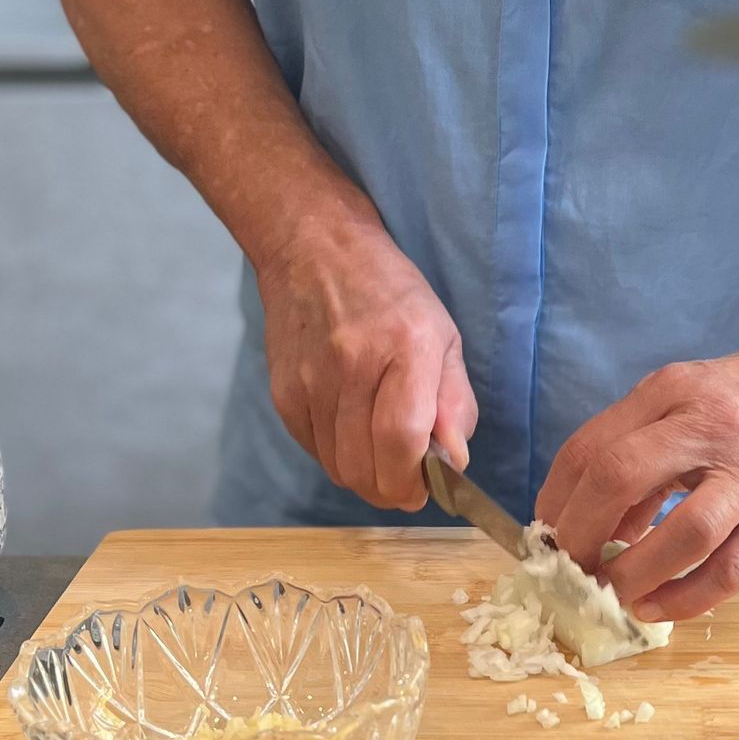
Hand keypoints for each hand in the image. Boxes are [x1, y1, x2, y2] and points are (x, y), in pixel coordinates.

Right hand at [256, 209, 477, 510]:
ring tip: (379, 453)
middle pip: (366, 466)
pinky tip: (350, 431)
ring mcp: (311, 380)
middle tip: (404, 480)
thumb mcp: (443, 336)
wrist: (314, 249)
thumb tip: (454, 461)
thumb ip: (455, 403)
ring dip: (364, 476)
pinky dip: (337, 456)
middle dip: (390, 490)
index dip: (412, 481)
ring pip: (338, 467)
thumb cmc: (391, 294)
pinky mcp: (283, 393)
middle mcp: (353, 364)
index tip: (423, 490)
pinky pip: (314, 451)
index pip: (401, 440)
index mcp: (405, 347)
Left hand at [535, 313, 738, 619]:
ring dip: (634, 574)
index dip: (556, 500)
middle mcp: (707, 426)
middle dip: (581, 535)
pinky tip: (657, 607)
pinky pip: (729, 569)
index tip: (546, 535)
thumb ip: (639, 452)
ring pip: (681, 534)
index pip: (591, 448)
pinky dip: (685, 597)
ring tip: (611, 594)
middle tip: (569, 569)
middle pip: (619, 480)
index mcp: (671, 392)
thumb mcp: (688, 401)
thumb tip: (595, 523)